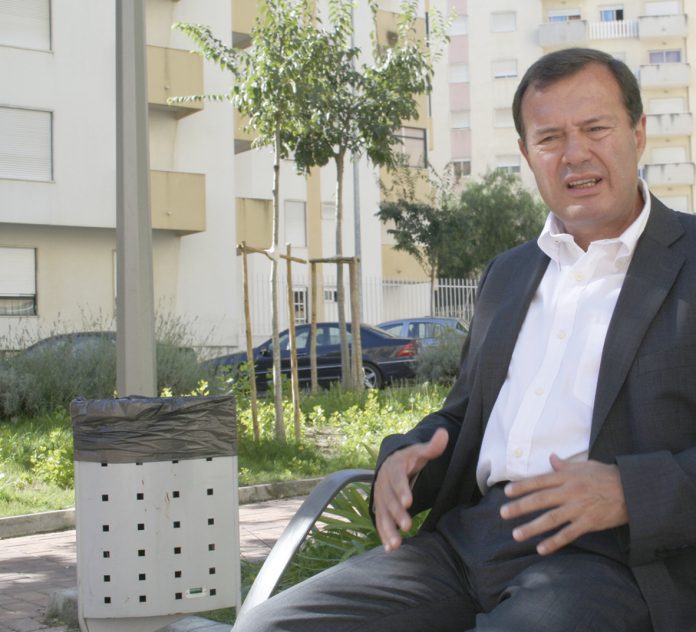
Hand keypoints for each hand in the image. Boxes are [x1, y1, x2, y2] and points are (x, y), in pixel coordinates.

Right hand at [373, 428, 448, 551]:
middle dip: (397, 514)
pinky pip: (380, 522)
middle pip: (389, 500)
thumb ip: (432, 446)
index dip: (402, 490)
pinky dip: (384, 534)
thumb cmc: (408, 459)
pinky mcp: (380, 508)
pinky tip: (391, 548)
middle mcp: (383, 483)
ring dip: (388, 529)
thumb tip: (444, 433)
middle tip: (408, 526)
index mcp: (394, 468)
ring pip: (382, 514)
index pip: (397, 478)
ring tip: (397, 543)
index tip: (409, 501)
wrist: (390, 464)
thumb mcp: (419, 451)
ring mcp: (380, 497)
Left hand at [500, 454, 627, 555]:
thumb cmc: (606, 476)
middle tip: (503, 513)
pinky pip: (568, 534)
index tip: (506, 492)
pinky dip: (554, 542)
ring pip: (551, 519)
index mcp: (566, 476)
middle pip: (540, 500)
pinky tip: (541, 549)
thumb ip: (565, 465)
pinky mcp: (588, 523)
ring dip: (532, 527)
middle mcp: (569, 492)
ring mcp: (578, 508)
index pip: (539, 481)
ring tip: (516, 535)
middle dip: (520, 507)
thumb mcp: (584, 466)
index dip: (522, 486)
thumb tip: (551, 458)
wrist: (632, 490)